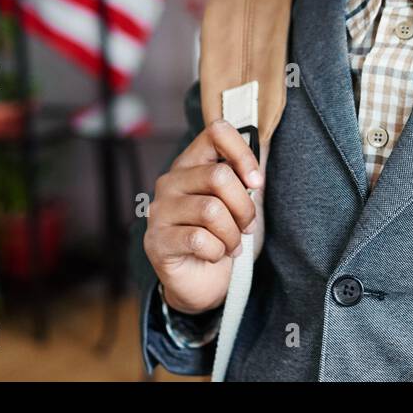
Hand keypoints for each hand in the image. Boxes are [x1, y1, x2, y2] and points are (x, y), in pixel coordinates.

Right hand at [143, 119, 263, 314]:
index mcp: (191, 164)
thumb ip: (242, 182)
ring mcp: (159, 211)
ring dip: (232, 234)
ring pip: (212, 210)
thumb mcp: (235, 203)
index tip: (256, 182)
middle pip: (219, 176)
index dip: (243, 153)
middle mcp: (170, 182)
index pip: (216, 132)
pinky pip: (200, 240)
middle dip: (244, 207)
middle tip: (247, 226)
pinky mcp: (156, 241)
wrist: (199, 280)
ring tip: (231, 244)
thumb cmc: (219, 235)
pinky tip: (215, 254)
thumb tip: (255, 176)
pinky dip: (218, 251)